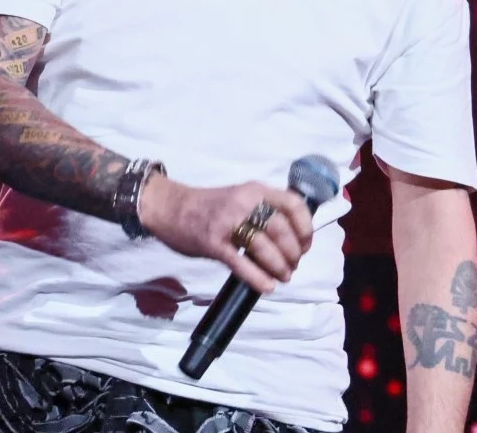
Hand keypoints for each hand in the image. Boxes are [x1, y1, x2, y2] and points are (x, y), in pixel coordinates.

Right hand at [138, 175, 314, 294]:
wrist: (170, 207)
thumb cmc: (209, 205)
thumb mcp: (241, 197)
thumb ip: (265, 209)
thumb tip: (293, 237)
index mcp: (255, 190)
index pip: (293, 205)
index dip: (305, 228)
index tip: (305, 245)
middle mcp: (244, 202)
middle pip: (281, 230)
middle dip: (293, 253)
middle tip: (292, 266)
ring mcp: (227, 222)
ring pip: (264, 247)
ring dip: (279, 267)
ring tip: (283, 277)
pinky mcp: (213, 242)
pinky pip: (242, 264)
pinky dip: (258, 278)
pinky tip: (267, 286)